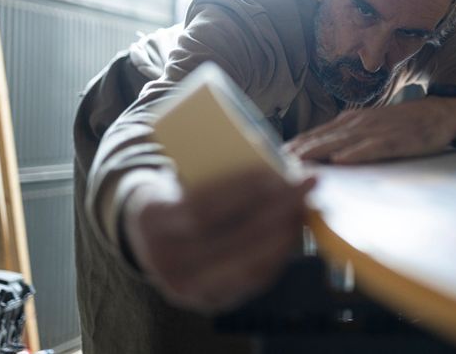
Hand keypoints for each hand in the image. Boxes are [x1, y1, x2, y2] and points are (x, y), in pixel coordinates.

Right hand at [121, 169, 315, 311]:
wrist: (149, 237)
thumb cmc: (177, 193)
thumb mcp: (181, 175)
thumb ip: (216, 167)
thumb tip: (273, 153)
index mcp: (151, 220)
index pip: (202, 208)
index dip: (244, 191)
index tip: (279, 171)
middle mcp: (164, 261)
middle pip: (232, 239)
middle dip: (277, 210)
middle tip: (306, 183)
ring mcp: (187, 288)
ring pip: (248, 263)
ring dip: (286, 232)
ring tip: (306, 203)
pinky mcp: (212, 300)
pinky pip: (255, 279)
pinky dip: (281, 253)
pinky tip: (296, 228)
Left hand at [285, 96, 455, 163]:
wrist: (441, 113)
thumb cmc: (405, 124)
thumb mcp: (373, 127)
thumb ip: (350, 138)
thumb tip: (325, 153)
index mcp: (353, 121)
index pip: (318, 133)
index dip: (297, 144)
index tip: (273, 155)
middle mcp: (360, 122)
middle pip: (324, 137)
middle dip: (300, 150)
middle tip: (275, 162)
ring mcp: (378, 130)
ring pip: (343, 141)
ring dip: (319, 151)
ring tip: (298, 162)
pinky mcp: (397, 140)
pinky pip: (373, 147)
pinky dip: (356, 153)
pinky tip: (341, 161)